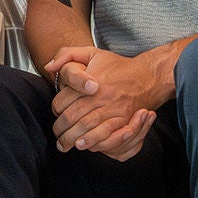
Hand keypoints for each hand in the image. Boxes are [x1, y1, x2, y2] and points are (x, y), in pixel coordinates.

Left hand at [43, 45, 164, 154]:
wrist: (147, 76)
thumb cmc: (117, 66)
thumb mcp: (91, 52)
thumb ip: (67, 55)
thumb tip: (49, 67)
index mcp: (89, 81)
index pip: (63, 100)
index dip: (55, 109)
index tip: (56, 113)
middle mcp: (100, 96)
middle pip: (72, 117)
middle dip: (60, 129)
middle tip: (57, 134)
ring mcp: (112, 109)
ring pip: (85, 128)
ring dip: (72, 138)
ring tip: (64, 145)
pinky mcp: (123, 120)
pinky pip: (104, 134)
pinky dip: (92, 141)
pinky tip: (83, 145)